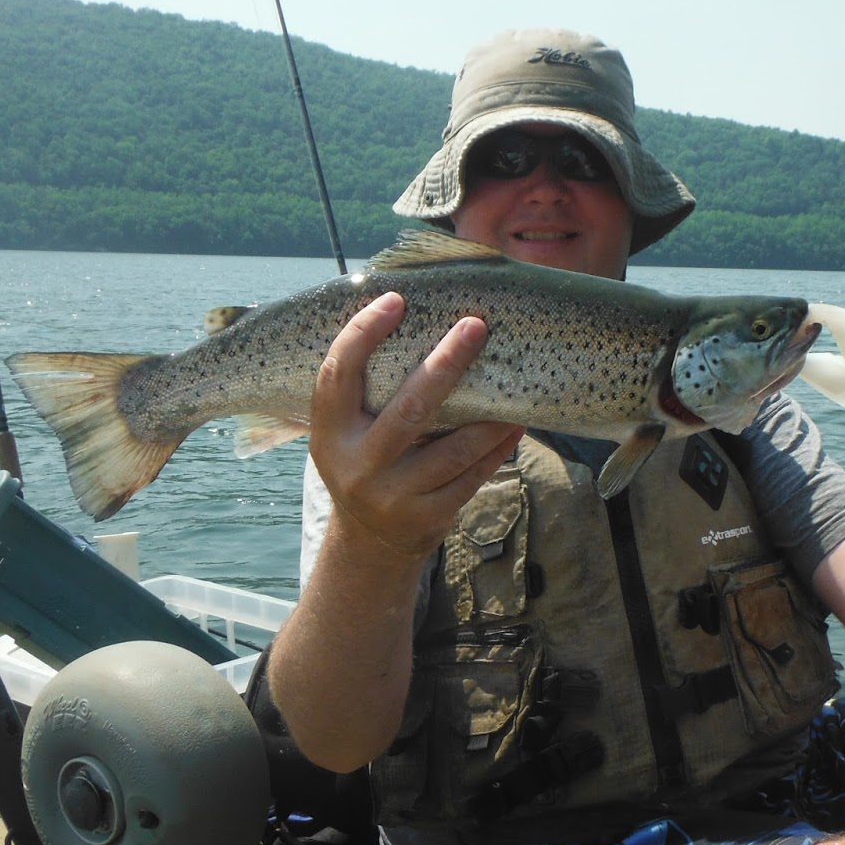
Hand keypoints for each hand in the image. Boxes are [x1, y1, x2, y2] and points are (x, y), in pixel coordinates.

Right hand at [310, 292, 523, 559]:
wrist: (369, 545)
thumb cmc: (364, 465)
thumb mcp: (345, 435)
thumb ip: (365, 393)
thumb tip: (410, 318)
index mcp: (330, 435)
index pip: (338, 375)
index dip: (362, 334)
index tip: (396, 300)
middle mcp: (358, 466)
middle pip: (409, 409)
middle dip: (446, 364)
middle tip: (475, 326)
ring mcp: (395, 496)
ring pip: (454, 449)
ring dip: (490, 416)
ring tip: (514, 384)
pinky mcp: (429, 517)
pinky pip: (473, 476)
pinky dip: (497, 448)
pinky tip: (514, 425)